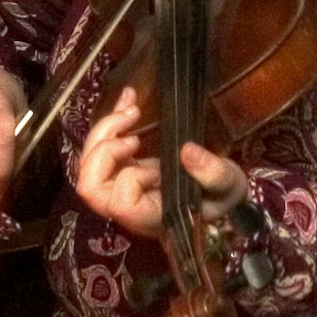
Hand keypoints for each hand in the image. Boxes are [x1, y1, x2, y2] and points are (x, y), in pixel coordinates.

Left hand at [69, 84, 240, 241]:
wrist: (217, 194)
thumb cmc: (222, 196)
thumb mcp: (228, 186)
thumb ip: (212, 173)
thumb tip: (187, 151)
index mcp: (152, 217)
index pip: (120, 205)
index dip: (129, 179)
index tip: (156, 165)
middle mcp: (129, 206)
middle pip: (90, 186)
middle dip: (103, 148)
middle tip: (132, 125)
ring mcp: (121, 187)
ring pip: (88, 165)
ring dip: (104, 131)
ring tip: (132, 110)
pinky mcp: (122, 168)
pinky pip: (102, 147)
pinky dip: (112, 121)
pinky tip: (129, 99)